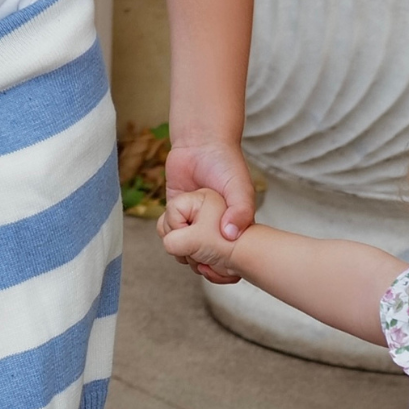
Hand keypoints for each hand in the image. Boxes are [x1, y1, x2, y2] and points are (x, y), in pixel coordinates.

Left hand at [164, 136, 253, 282]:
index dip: (221, 265)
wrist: (201, 142)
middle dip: (197, 258)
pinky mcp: (174, 211)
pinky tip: (172, 218)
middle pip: (202, 256)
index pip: (228, 256)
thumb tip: (230, 235)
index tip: (214, 264)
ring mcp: (192, 221)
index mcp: (232, 226)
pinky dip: (166, 229)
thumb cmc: (226, 163)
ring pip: (182, 247)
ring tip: (184, 232)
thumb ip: (241, 210)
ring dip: (179, 244)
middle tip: (195, 251)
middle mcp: (211, 227)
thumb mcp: (240, 187)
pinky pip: (166, 230)